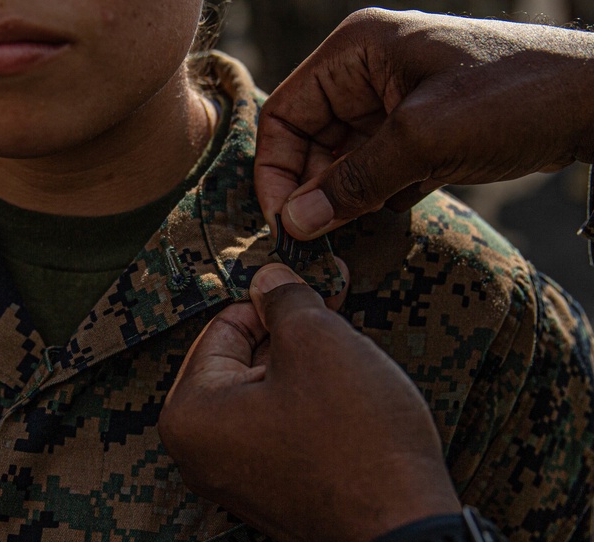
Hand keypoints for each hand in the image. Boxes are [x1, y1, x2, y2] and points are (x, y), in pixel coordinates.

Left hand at [159, 263, 459, 541]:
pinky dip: (309, 408)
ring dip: (303, 371)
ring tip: (349, 361)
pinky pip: (279, 431)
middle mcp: (198, 454)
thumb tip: (267, 278)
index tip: (311, 288)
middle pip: (239, 364)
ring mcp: (232, 481)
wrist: (402, 532)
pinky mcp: (270, 496)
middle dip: (288, 337)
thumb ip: (284, 300)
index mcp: (190, 414)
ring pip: (264, 396)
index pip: (221, 329)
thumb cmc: (354, 437)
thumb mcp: (318, 342)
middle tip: (334, 315)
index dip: (271, 302)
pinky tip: (349, 401)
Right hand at [255, 8, 593, 238]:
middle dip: (309, 189)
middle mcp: (367, 74)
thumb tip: (295, 223)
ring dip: (340, 199)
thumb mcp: (423, 138)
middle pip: (309, 140)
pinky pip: (375, 171)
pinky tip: (378, 220)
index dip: (275, 168)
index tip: (282, 218)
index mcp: (356, 52)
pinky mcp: (420, 134)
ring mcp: (394, 104)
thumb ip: (353, 182)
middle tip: (311, 238)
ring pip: (342, 160)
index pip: (285, 113)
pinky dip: (371, 199)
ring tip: (343, 236)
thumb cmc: (517, 94)